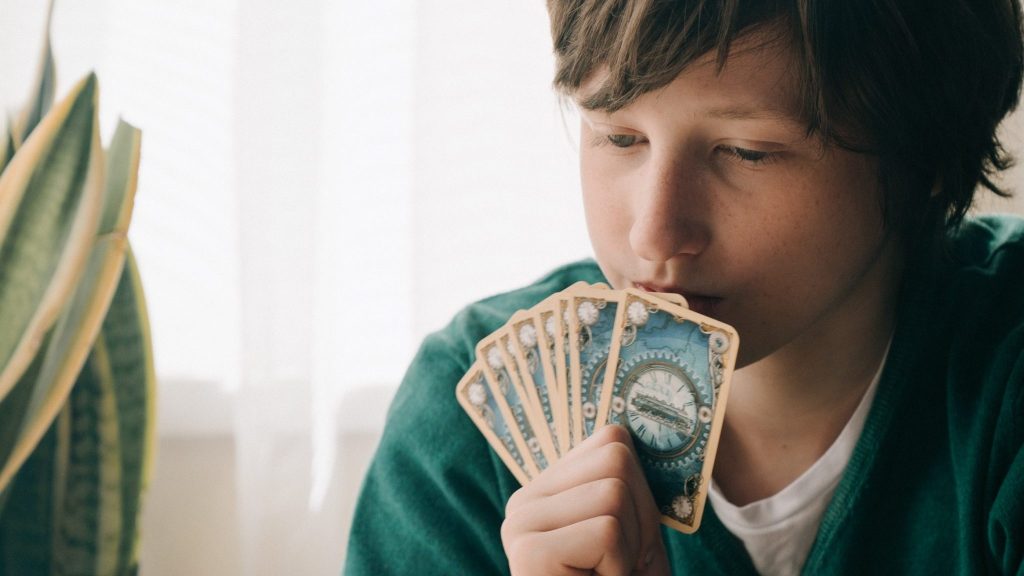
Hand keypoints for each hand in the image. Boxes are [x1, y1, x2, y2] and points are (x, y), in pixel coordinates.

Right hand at [501, 425, 668, 575]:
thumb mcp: (633, 533)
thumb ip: (627, 483)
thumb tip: (638, 426)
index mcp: (545, 490)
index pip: (611, 439)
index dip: (644, 490)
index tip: (630, 538)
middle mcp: (523, 501)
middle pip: (615, 458)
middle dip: (641, 515)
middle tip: (621, 562)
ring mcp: (520, 524)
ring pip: (613, 492)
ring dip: (631, 545)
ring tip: (608, 575)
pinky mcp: (530, 551)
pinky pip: (605, 530)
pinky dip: (621, 566)